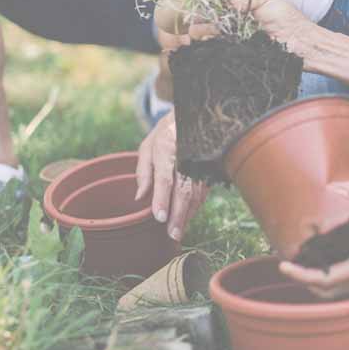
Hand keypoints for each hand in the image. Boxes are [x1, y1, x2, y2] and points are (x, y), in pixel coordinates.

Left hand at [135, 110, 207, 240]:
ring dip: (188, 214)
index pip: (165, 177)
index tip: (159, 217)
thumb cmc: (166, 133)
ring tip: (179, 231)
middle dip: (178, 215)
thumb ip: (143, 171)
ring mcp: (200, 162)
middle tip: (172, 234)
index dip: (162, 199)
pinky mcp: (209, 168)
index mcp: (167, 147)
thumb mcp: (148, 146)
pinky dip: (196, 206)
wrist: (194, 115)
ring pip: (197, 193)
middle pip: (184, 190)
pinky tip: (188, 217)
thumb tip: (139, 198)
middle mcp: (186, 156)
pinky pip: (203, 190)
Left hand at [278, 175, 348, 298]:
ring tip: (305, 259)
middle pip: (327, 289)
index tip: (284, 266)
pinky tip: (334, 253)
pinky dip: (335, 272)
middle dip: (305, 280)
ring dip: (319, 277)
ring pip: (339, 286)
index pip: (326, 280)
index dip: (301, 276)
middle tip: (289, 263)